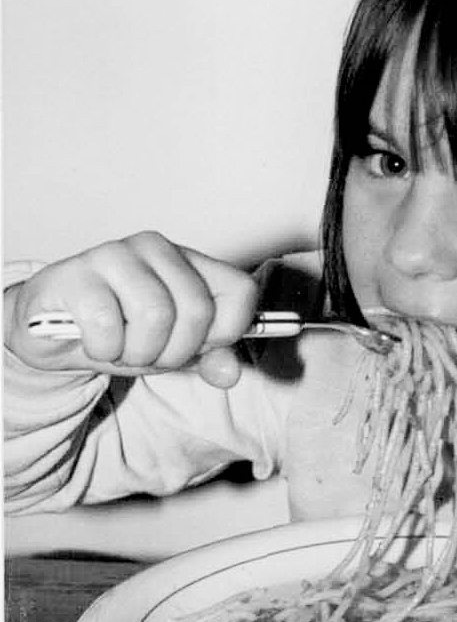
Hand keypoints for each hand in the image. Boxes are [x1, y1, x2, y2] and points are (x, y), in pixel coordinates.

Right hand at [5, 230, 258, 388]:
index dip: (225, 333)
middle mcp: (156, 248)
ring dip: (137, 352)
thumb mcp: (170, 349)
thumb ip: (207, 358)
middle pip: (197, 310)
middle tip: (148, 353)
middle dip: (174, 351)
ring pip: (155, 316)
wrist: (49, 330)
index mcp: (189, 261)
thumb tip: (230, 373)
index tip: (199, 346)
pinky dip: (103, 350)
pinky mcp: (76, 275)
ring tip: (120, 347)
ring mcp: (115, 255)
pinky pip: (107, 326)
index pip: (240, 292)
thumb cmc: (117, 330)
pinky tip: (93, 341)